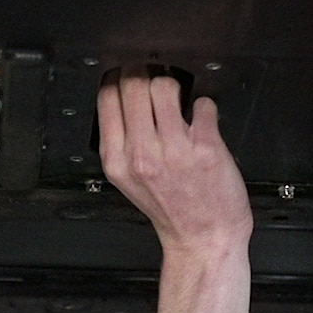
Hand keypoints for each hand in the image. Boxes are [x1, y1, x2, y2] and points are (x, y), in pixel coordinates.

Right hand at [97, 73, 252, 255]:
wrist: (205, 238)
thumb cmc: (172, 209)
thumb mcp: (129, 180)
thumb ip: (122, 141)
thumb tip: (123, 95)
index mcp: (117, 160)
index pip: (107, 96)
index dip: (119, 78)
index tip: (129, 75)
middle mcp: (142, 154)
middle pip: (133, 83)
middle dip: (145, 75)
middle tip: (155, 81)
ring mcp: (174, 150)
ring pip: (165, 86)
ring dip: (174, 87)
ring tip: (178, 100)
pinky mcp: (206, 147)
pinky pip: (202, 103)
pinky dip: (205, 106)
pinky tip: (202, 120)